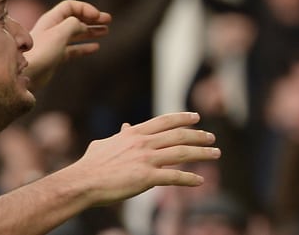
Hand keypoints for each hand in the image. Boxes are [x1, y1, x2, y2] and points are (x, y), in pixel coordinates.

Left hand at [24, 0, 111, 90]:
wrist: (25, 75)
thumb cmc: (41, 52)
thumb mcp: (60, 33)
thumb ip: (74, 24)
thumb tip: (83, 25)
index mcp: (51, 19)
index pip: (70, 6)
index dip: (85, 8)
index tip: (97, 16)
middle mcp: (52, 29)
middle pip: (75, 19)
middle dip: (92, 18)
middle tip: (108, 20)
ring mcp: (54, 44)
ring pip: (76, 34)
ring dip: (91, 31)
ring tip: (106, 31)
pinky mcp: (56, 57)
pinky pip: (74, 49)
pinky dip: (85, 47)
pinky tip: (96, 47)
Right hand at [62, 112, 218, 206]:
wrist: (83, 181)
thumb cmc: (91, 165)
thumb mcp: (106, 143)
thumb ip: (120, 135)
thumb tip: (126, 126)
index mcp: (135, 133)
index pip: (165, 121)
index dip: (182, 118)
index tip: (196, 117)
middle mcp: (144, 143)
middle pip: (179, 136)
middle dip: (199, 136)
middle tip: (212, 137)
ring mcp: (146, 159)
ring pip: (182, 153)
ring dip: (202, 153)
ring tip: (215, 153)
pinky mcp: (146, 177)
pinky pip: (174, 177)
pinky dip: (189, 179)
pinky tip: (200, 181)